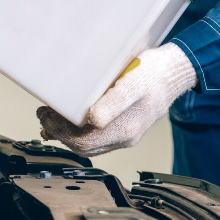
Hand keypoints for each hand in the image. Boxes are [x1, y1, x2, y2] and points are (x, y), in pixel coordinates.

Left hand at [37, 43, 197, 155]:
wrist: (174, 73)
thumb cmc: (154, 74)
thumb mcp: (132, 84)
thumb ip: (112, 103)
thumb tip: (93, 120)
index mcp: (126, 129)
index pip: (83, 142)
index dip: (60, 132)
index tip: (46, 116)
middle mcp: (125, 137)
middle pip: (84, 146)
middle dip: (60, 133)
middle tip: (44, 115)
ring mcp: (125, 134)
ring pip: (90, 144)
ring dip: (68, 133)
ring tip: (53, 117)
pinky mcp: (125, 127)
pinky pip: (98, 138)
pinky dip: (80, 131)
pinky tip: (72, 119)